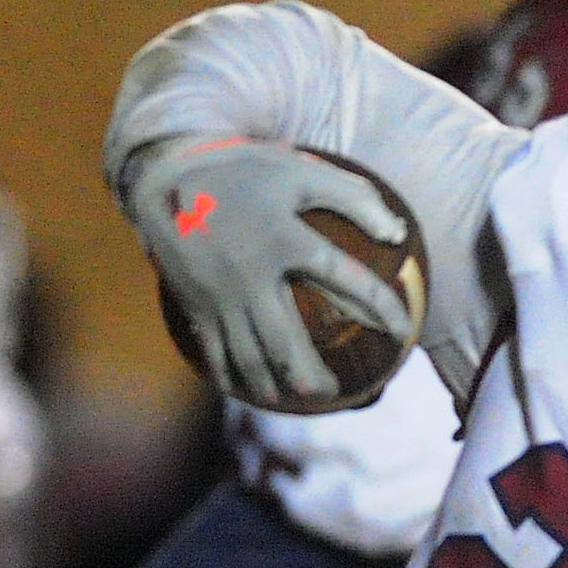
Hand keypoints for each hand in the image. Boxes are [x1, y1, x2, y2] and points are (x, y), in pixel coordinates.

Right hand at [123, 137, 411, 411]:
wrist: (164, 173)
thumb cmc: (243, 170)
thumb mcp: (300, 171)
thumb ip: (355, 198)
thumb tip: (399, 234)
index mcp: (286, 239)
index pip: (346, 280)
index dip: (381, 307)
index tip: (403, 331)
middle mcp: (252, 274)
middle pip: (286, 342)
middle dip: (312, 375)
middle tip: (334, 390)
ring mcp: (219, 293)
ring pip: (249, 355)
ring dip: (274, 383)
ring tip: (297, 397)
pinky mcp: (194, 302)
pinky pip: (213, 351)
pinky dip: (231, 376)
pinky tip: (248, 390)